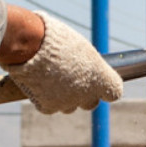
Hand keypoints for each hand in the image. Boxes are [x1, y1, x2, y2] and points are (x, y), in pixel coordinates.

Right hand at [5, 13, 123, 113]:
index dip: (107, 87)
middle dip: (84, 94)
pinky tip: (39, 83)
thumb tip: (85, 67)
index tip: (101, 81)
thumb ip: (86, 63)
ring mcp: (67, 103)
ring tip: (52, 78)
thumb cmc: (56, 39)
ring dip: (64, 96)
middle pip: (91, 103)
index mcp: (100, 77)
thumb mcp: (79, 46)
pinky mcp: (48, 107)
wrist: (30, 46)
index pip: (114, 92)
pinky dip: (45, 98)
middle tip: (72, 79)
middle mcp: (87, 95)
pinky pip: (50, 106)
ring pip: (69, 106)